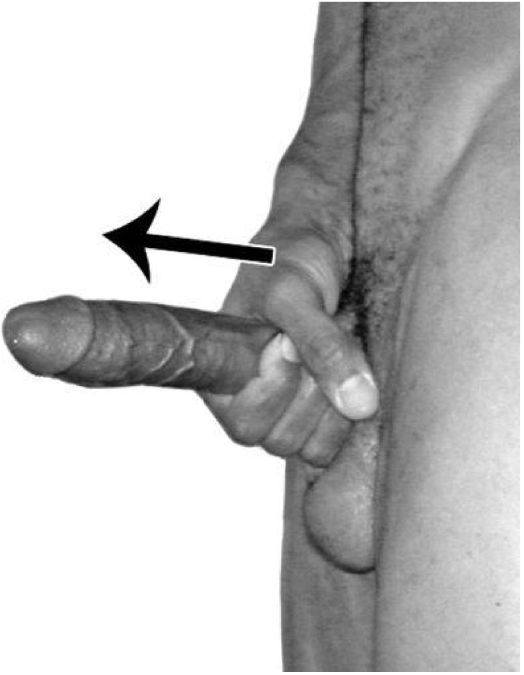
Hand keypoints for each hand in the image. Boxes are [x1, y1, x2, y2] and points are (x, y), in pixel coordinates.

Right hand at [201, 220, 378, 464]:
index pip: (246, 425)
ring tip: (334, 346)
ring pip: (313, 447)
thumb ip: (320, 346)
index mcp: (223, 379)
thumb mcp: (296, 294)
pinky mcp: (325, 413)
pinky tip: (352, 367)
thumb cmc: (290, 257)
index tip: (286, 341)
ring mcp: (291, 410)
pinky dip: (353, 407)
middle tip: (317, 335)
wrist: (326, 239)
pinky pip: (340, 441)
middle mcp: (252, 401)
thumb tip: (357, 403)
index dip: (275, 389)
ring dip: (334, 398)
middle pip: (282, 440)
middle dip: (310, 389)